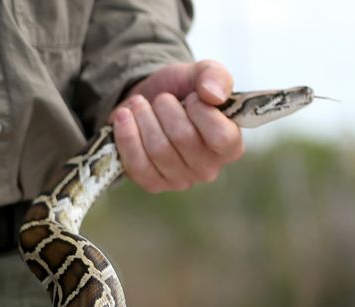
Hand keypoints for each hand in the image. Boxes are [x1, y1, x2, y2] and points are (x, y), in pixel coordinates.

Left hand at [109, 60, 243, 192]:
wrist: (148, 102)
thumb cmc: (182, 90)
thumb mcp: (201, 73)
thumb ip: (215, 77)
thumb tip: (213, 95)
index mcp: (231, 145)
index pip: (222, 136)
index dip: (201, 111)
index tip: (191, 96)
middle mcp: (209, 168)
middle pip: (183, 138)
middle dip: (165, 109)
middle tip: (160, 98)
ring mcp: (180, 180)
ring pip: (158, 149)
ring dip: (143, 119)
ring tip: (140, 104)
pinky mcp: (152, 184)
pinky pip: (137, 165)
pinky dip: (127, 136)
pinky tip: (123, 118)